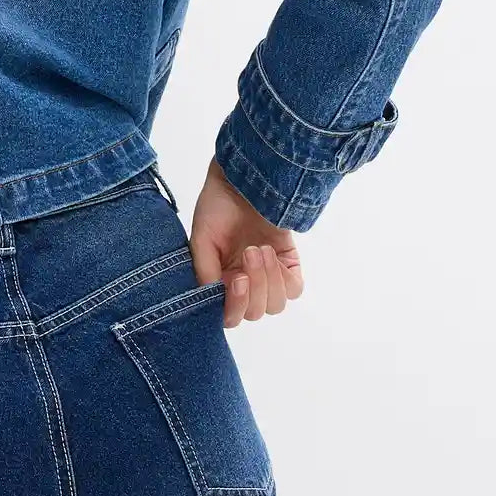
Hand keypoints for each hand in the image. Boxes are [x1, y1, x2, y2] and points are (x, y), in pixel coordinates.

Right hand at [190, 159, 303, 326]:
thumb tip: (214, 299)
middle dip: (254, 288)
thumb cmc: (217, 206)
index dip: (234, 306)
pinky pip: (293, 289)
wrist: (244, 178)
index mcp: (219, 283)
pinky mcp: (288, 264)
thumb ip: (204, 272)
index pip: (229, 316)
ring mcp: (267, 276)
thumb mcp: (201, 239)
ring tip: (259, 249)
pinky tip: (273, 253)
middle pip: (254, 313)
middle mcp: (243, 284)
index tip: (237, 279)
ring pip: (274, 305)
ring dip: (268, 280)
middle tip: (248, 252)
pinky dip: (284, 277)